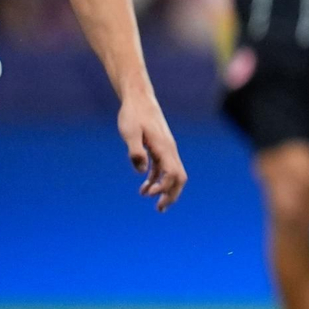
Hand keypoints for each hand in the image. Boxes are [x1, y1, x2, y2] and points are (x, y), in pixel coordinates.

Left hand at [118, 93, 187, 210]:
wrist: (139, 99)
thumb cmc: (133, 115)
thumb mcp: (130, 132)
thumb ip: (135, 151)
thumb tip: (141, 171)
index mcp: (164, 148)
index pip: (172, 173)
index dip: (163, 187)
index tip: (147, 194)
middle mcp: (169, 150)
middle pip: (179, 178)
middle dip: (172, 195)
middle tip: (160, 209)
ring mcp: (166, 150)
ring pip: (173, 174)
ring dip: (165, 190)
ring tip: (154, 203)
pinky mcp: (160, 148)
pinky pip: (164, 168)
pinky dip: (157, 180)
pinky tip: (144, 187)